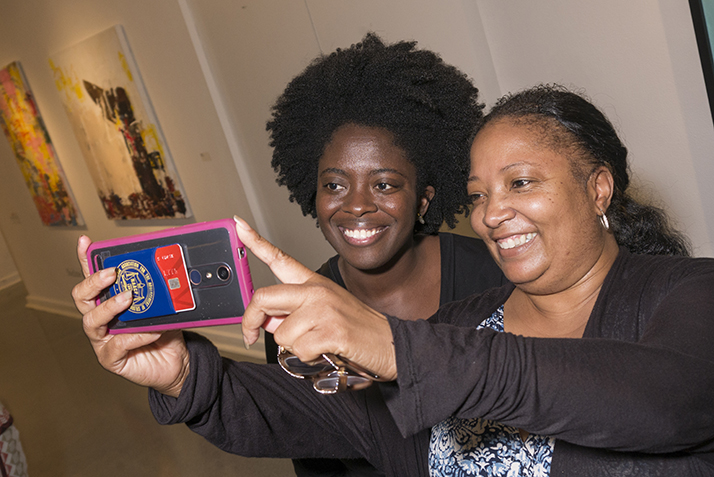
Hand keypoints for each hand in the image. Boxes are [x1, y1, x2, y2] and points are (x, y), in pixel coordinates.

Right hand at [72, 235, 189, 396]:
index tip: (86, 242)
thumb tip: (168, 266)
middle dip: (93, 282)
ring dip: (109, 307)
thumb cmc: (166, 331)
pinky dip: (135, 335)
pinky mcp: (111, 359)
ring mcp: (103, 339)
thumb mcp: (165, 305)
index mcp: (110, 301)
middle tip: (113, 273)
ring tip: (128, 298)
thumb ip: (160, 290)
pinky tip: (150, 330)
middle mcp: (101, 319)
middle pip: (81, 297)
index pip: (94, 278)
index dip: (86, 259)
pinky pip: (117, 345)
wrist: (178, 361)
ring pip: (91, 321)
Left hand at [235, 216, 397, 380]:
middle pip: (264, 297)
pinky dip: (308, 360)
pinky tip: (326, 352)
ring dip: (293, 348)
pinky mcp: (331, 330)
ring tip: (317, 345)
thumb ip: (292, 315)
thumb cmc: (358, 331)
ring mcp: (324, 309)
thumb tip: (266, 322)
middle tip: (252, 336)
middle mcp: (316, 290)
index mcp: (313, 283)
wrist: (394, 344)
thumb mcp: (324, 315)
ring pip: (281, 334)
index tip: (237, 224)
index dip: (254, 241)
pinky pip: (298, 350)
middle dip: (251, 321)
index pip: (279, 258)